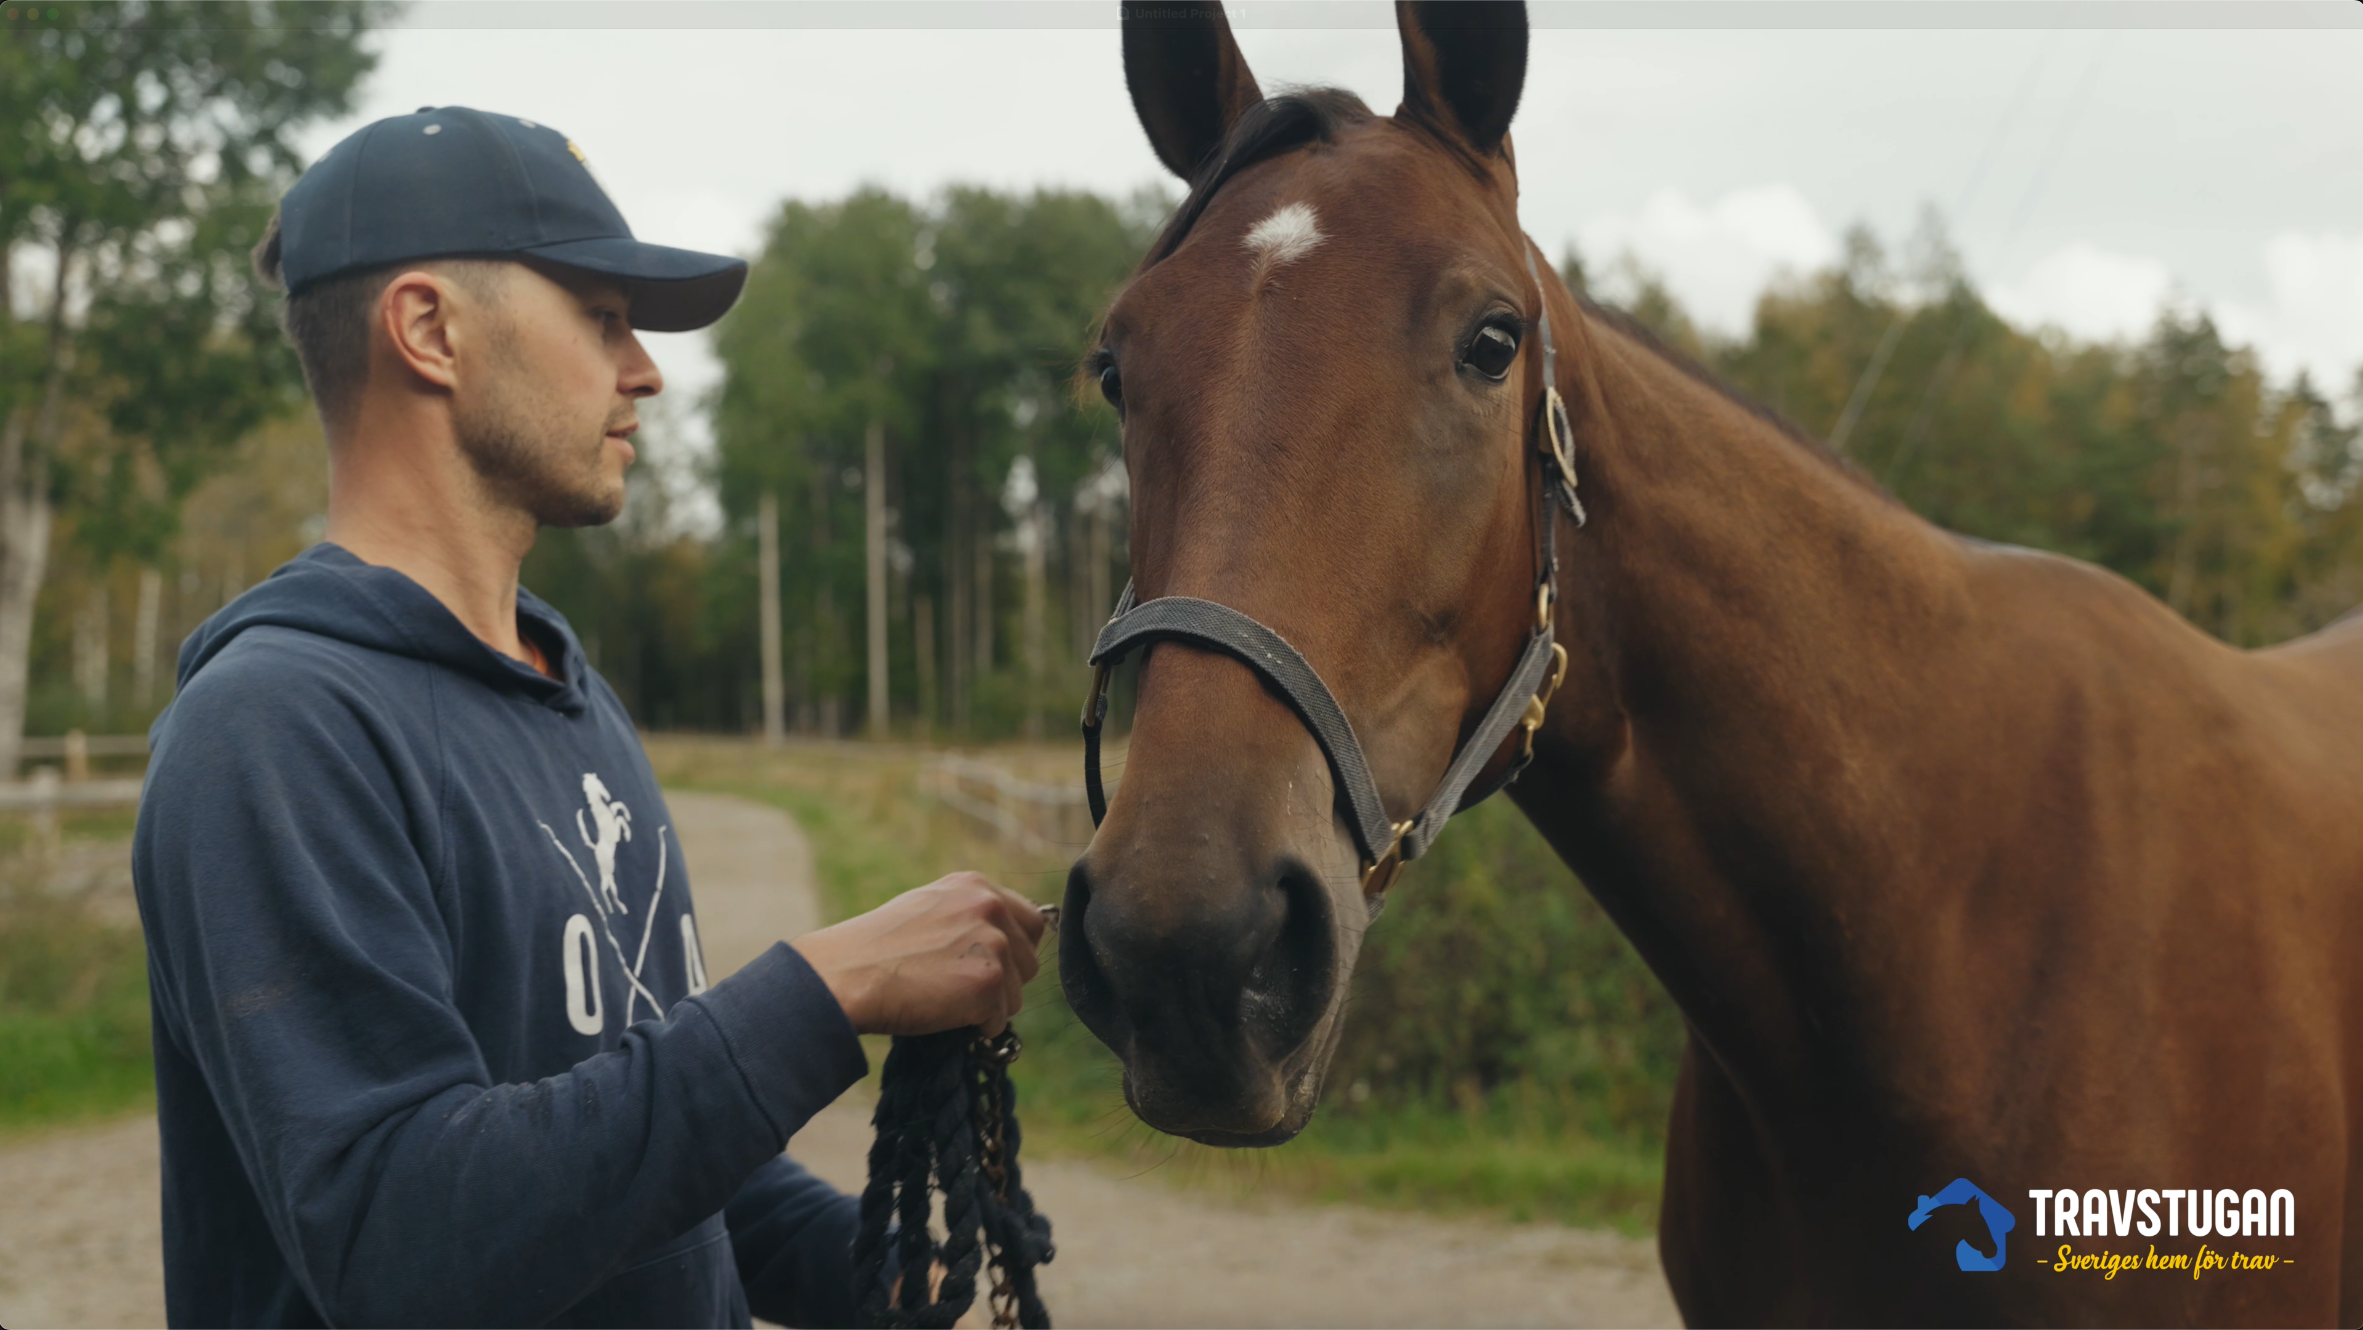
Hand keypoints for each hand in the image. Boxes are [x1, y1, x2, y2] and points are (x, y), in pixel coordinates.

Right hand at [791, 871, 1044, 1036]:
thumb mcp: (928, 910)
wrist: (848, 973)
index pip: (1030, 920)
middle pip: (1030, 959)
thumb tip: (1003, 943)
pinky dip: (977, 1027)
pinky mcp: (989, 982)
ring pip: (1017, 994)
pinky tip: (945, 1017)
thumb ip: (968, 917)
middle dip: (1006, 981)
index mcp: (975, 886)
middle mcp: (990, 907)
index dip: (1014, 950)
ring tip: (946, 1002)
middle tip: (965, 990)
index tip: (993, 967)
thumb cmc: (877, 949)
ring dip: (989, 1007)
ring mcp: (994, 944)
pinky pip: (999, 1019)